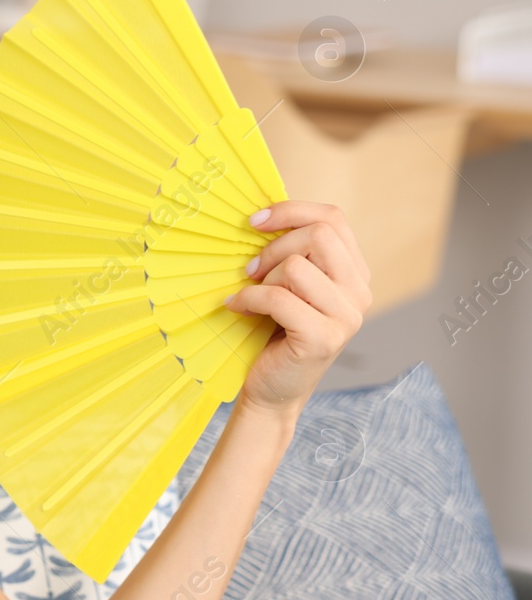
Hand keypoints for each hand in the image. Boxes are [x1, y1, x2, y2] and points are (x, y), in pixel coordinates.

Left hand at [223, 201, 372, 417]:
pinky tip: (239, 308)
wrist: (273, 388)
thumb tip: (261, 214)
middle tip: (251, 270)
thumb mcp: (289, 284)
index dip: (292, 211)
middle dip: (274, 247)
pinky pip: (279, 298)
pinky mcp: (324, 338)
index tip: (255, 221)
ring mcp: (346, 317)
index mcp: (354, 273)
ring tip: (253, 295)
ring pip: (296, 267)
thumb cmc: (274, 331)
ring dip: (263, 278)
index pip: (333, 218)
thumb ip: (291, 252)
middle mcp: (359, 292)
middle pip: (318, 235)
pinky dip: (250, 299)